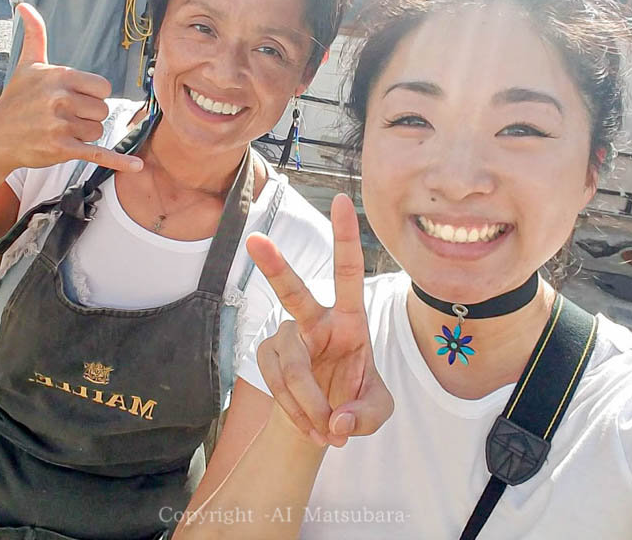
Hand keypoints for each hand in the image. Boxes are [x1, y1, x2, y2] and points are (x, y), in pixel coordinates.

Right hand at [0, 3, 143, 178]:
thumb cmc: (15, 100)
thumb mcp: (26, 65)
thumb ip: (34, 35)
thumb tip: (25, 5)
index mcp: (60, 77)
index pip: (103, 87)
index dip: (92, 95)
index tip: (73, 98)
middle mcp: (61, 99)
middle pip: (103, 110)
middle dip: (88, 116)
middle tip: (63, 117)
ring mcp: (61, 125)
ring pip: (98, 131)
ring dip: (83, 134)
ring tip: (58, 130)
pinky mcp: (62, 148)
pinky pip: (97, 153)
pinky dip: (118, 161)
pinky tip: (137, 167)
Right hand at [247, 193, 393, 447]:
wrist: (320, 423)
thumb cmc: (353, 404)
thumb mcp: (376, 412)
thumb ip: (365, 416)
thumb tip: (337, 421)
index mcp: (350, 320)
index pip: (349, 272)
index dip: (346, 236)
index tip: (342, 199)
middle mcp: (315, 321)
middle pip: (294, 294)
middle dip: (275, 267)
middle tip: (255, 240)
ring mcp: (287, 338)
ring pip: (293, 370)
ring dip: (311, 408)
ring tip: (326, 432)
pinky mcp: (266, 357)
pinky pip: (279, 387)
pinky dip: (297, 413)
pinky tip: (308, 425)